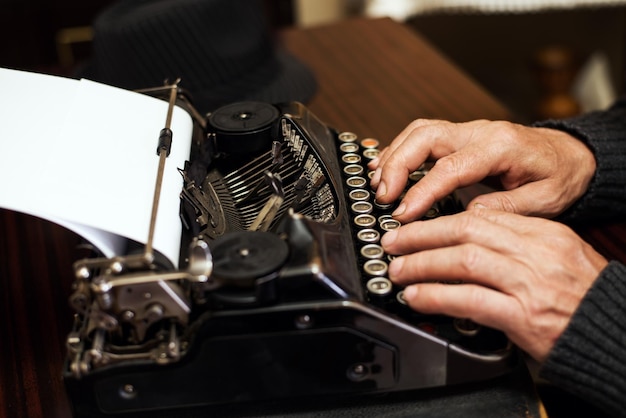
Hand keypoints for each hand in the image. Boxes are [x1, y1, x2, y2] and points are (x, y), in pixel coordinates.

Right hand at [369, 119, 595, 221]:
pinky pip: (422, 136)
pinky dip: (399, 150)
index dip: (422, 191)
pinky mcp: (460, 136)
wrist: (571, 154)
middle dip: (396, 165)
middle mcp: (480, 132)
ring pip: (418, 131)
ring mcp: (468, 131)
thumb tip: (466, 217)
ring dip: (393, 156)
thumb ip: (505, 208)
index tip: (403, 214)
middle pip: (425, 136)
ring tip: (377, 185)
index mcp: (500, 147)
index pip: (450, 167)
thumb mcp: (546, 200)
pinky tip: (386, 169)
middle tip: (381, 196)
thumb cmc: (561, 176)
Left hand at [381, 208, 607, 361]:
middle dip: (421, 235)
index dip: (441, 220)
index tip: (416, 225)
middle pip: (465, 230)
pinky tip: (416, 296)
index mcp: (543, 233)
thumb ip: (518, 243)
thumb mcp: (557, 255)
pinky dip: (436, 296)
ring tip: (397, 270)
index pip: (482, 216)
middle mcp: (535, 252)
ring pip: (462, 260)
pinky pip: (469, 299)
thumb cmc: (584, 296)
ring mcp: (529, 282)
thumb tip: (471, 239)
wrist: (613, 332)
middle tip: (393, 242)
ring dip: (421, 264)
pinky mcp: (523, 315)